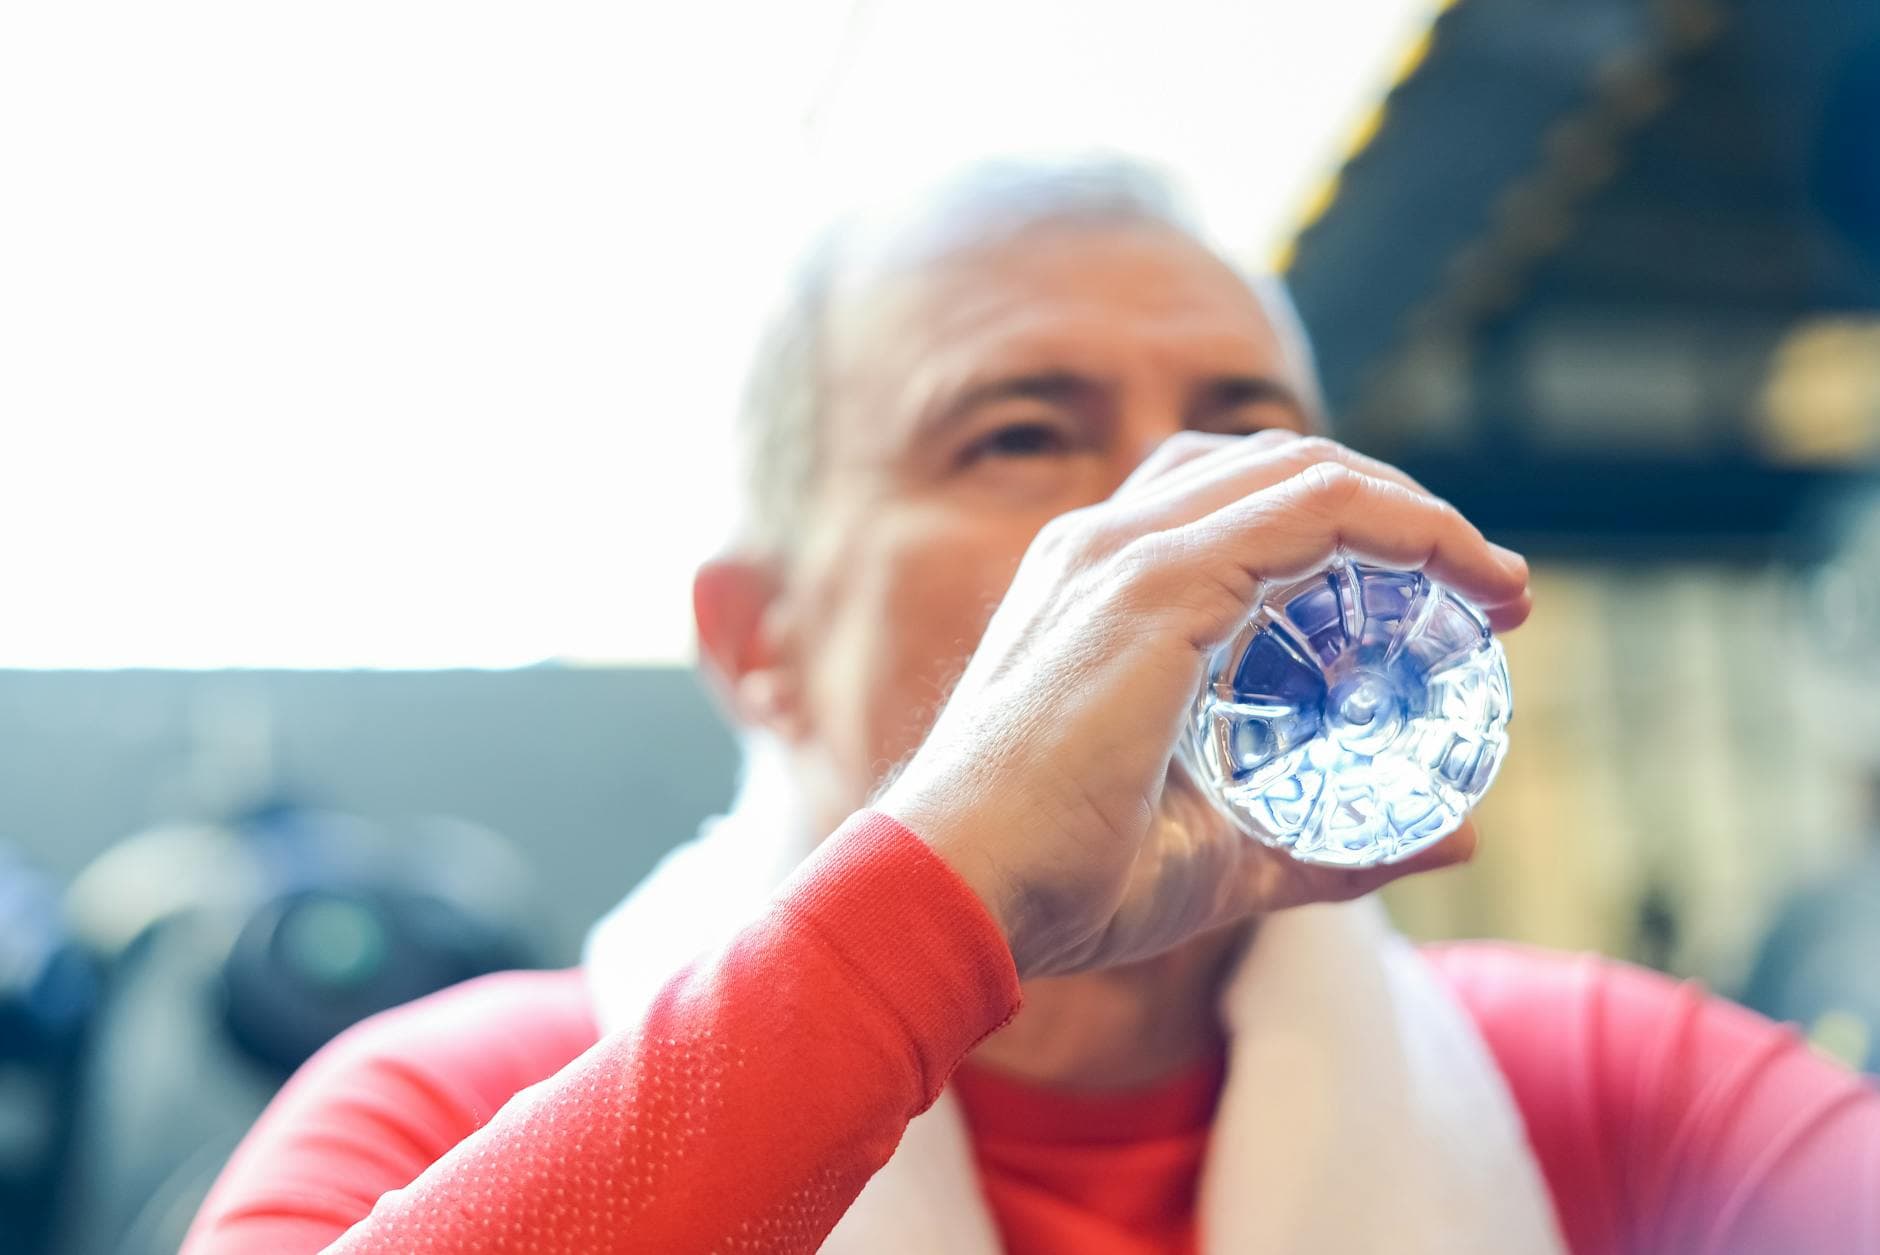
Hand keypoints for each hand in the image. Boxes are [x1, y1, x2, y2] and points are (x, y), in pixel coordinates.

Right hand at [877, 431, 1530, 978]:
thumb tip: (1456, 838)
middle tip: (1481, 587)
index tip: (1446, 597)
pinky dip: (1398, 524)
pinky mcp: (1152, 584)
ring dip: (1411, 508)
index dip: (1353, 526)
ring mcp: (1124, 553)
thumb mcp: (1225, 852)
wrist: (961, 895)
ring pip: (1304, 472)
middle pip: (1278, 467)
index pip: (1240, 504)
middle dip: (1395, 507)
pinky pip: (1311, 513)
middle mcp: (1107, 545)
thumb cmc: (1067, 882)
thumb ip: (1333, 842)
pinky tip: (1455, 573)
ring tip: (1485, 578)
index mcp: (1102, 588)